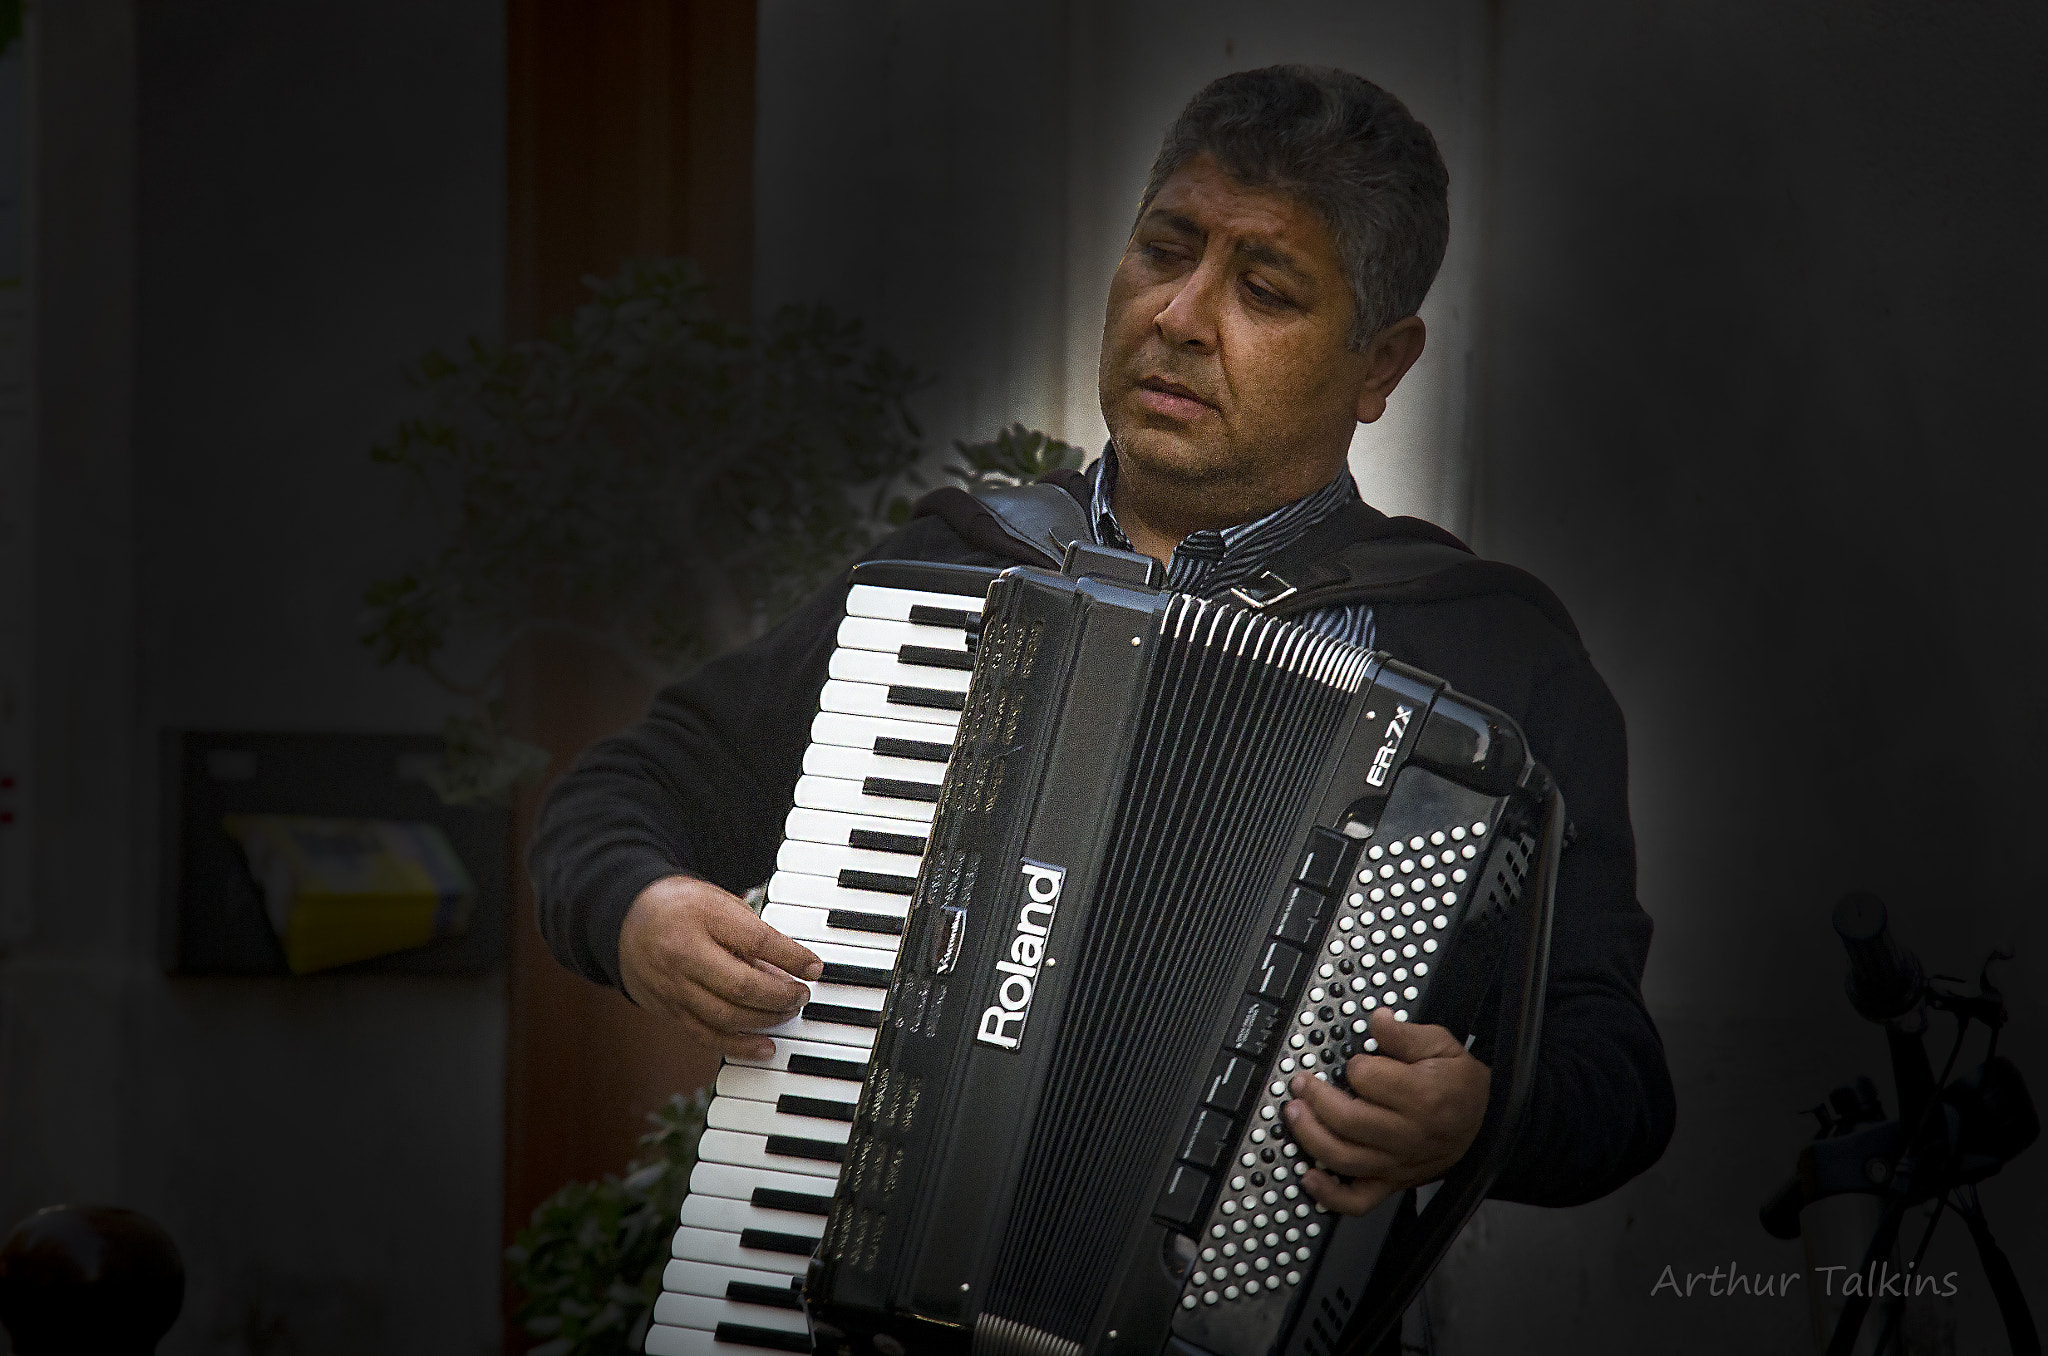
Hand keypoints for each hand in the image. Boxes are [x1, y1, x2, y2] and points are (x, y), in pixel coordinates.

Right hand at [618, 875, 823, 1059]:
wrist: (625, 919)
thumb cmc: (682, 907)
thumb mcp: (719, 903)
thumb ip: (752, 935)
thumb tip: (789, 971)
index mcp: (701, 916)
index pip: (757, 941)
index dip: (793, 958)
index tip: (815, 968)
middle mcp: (683, 954)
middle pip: (742, 986)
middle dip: (781, 995)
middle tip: (801, 995)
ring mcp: (672, 986)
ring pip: (726, 1017)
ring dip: (766, 1020)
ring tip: (787, 1013)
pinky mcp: (667, 1010)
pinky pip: (706, 1035)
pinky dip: (739, 1045)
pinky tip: (764, 1046)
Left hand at [1281, 1007, 1490, 1215]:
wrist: (1487, 1124)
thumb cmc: (1460, 1085)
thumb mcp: (1442, 1046)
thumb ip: (1405, 1034)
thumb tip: (1377, 1020)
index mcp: (1422, 1096)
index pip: (1366, 1078)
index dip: (1354, 1064)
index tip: (1357, 1061)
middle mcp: (1408, 1134)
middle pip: (1347, 1119)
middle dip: (1314, 1096)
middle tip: (1301, 1082)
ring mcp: (1398, 1163)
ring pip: (1343, 1157)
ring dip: (1309, 1135)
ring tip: (1294, 1113)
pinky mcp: (1393, 1183)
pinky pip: (1358, 1201)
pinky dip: (1330, 1195)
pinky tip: (1309, 1177)